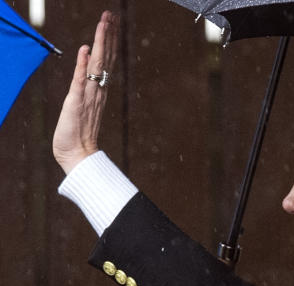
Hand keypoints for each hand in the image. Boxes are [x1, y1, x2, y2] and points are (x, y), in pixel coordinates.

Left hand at [52, 11, 118, 173]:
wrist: (77, 156)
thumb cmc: (78, 135)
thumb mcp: (82, 107)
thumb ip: (86, 88)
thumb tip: (89, 70)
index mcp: (99, 91)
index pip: (106, 61)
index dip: (108, 41)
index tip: (110, 23)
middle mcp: (98, 90)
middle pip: (106, 58)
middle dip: (108, 35)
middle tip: (110, 15)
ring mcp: (89, 95)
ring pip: (98, 64)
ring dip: (101, 42)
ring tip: (104, 23)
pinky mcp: (76, 102)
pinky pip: (82, 80)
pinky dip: (84, 64)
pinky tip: (87, 49)